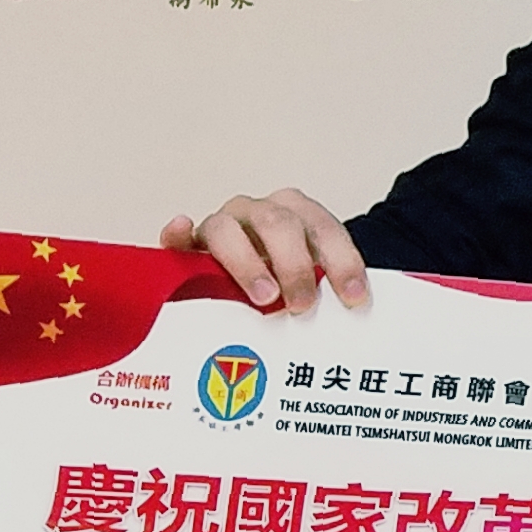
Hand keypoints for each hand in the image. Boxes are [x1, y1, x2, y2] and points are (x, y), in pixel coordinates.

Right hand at [160, 189, 368, 314]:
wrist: (249, 276)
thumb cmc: (284, 285)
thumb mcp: (310, 284)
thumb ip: (324, 291)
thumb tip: (352, 316)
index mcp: (298, 215)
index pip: (324, 229)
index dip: (343, 261)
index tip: (354, 297)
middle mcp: (260, 214)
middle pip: (280, 224)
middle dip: (295, 265)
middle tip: (302, 305)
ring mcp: (223, 225)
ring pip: (228, 228)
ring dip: (247, 262)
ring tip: (264, 296)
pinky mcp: (188, 246)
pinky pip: (177, 237)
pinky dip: (178, 234)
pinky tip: (181, 231)